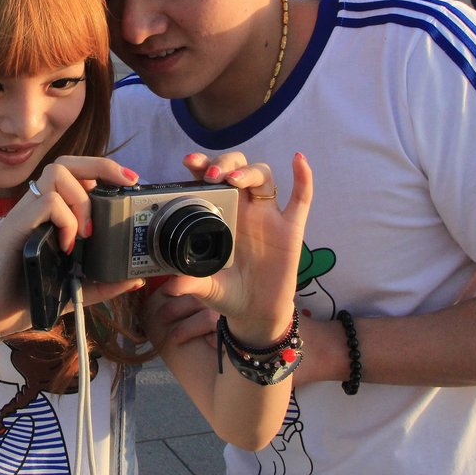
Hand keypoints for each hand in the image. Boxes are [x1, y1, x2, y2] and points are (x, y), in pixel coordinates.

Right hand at [0, 157, 142, 340]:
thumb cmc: (25, 297)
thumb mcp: (74, 289)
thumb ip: (102, 283)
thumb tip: (135, 279)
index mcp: (48, 214)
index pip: (74, 173)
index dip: (103, 169)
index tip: (130, 181)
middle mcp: (34, 207)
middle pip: (65, 161)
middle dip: (100, 165)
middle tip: (124, 184)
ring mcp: (23, 214)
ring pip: (56, 174)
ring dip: (82, 200)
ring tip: (87, 233)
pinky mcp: (14, 227)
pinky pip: (47, 202)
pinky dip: (66, 221)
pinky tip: (67, 248)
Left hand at [163, 151, 312, 345]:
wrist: (254, 314)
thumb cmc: (226, 292)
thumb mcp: (205, 287)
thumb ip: (190, 281)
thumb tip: (172, 285)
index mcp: (218, 214)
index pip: (209, 178)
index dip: (201, 165)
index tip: (189, 162)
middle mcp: (242, 208)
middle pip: (237, 168)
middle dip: (225, 163)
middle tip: (212, 175)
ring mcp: (267, 216)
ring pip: (263, 177)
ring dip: (250, 171)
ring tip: (234, 179)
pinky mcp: (290, 229)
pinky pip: (301, 199)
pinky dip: (304, 178)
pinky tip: (300, 160)